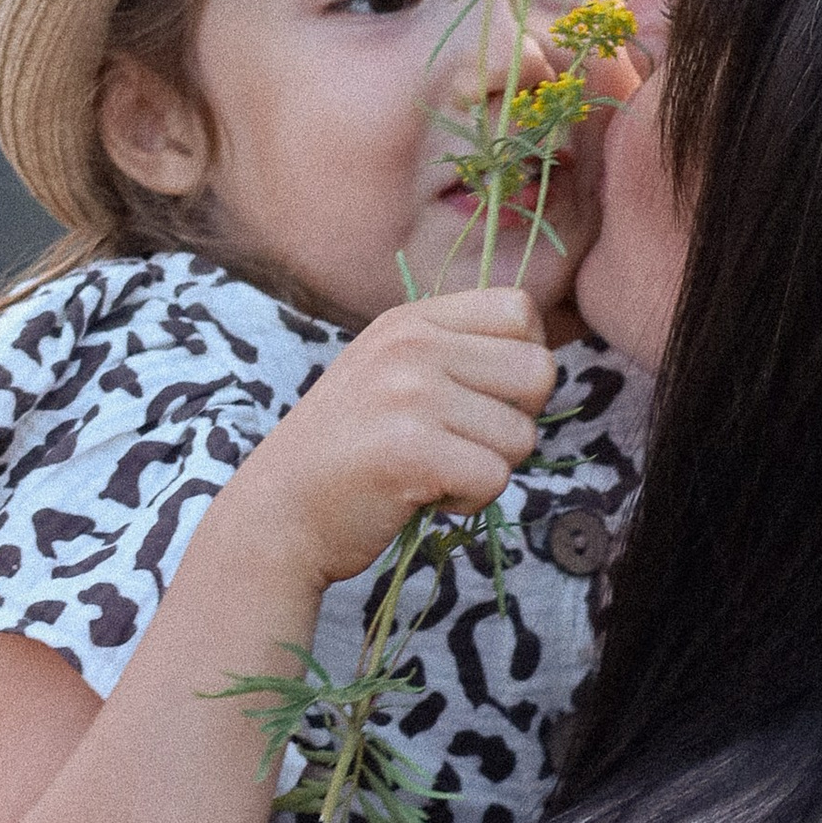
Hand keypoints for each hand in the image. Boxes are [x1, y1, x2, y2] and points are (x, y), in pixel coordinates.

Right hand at [227, 289, 554, 591]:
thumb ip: (455, 352)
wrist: (277, 512)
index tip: (476, 397)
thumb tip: (544, 358)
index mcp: (410, 320)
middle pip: (538, 372)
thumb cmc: (346, 451)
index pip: (521, 310)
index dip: (519, 361)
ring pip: (522, 434)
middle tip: (458, 441)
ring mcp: (409, 395)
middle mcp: (411, 346)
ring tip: (431, 468)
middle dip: (513, 421)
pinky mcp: (412, 451)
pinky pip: (495, 477)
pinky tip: (423, 493)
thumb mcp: (391, 372)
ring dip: (487, 466)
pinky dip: (469, 500)